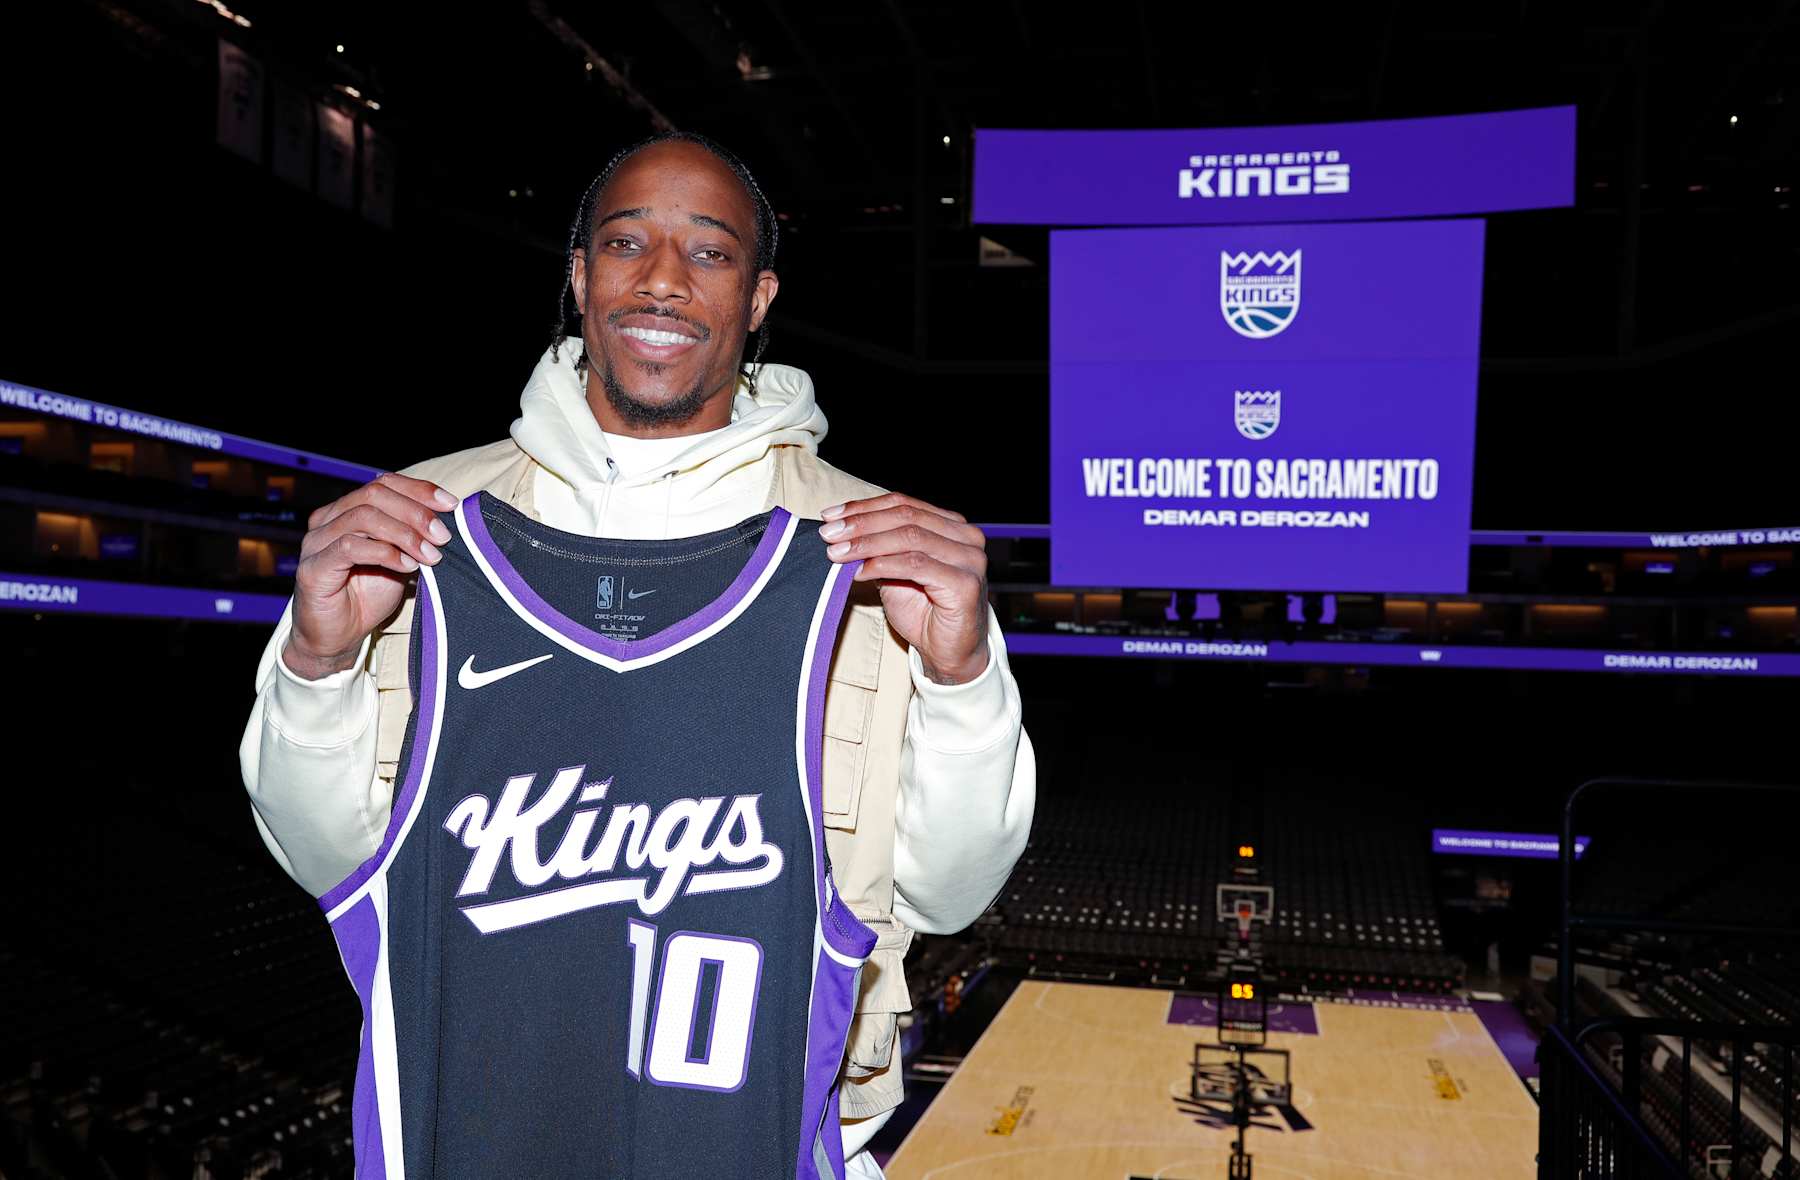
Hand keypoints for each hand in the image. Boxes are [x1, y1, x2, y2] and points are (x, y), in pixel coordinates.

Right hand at [283, 473, 457, 679]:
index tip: (451, 505)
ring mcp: (316, 542)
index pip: (383, 483)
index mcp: (346, 511)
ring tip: (430, 555)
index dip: (419, 490)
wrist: (338, 638)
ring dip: (405, 534)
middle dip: (416, 512)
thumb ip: (414, 539)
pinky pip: (350, 547)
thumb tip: (449, 521)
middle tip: (443, 535)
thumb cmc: (367, 597)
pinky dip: (385, 553)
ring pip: (363, 517)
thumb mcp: (400, 561)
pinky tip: (408, 567)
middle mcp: (327, 520)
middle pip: (374, 494)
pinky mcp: (313, 567)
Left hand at [819, 493, 989, 684]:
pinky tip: (859, 572)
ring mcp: (970, 559)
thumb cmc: (924, 612)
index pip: (903, 504)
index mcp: (952, 525)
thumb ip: (878, 549)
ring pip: (909, 538)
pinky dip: (882, 565)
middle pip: (905, 517)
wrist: (948, 653)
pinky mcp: (965, 584)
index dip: (864, 508)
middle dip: (861, 524)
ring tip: (837, 553)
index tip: (830, 516)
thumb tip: (839, 530)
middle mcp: (967, 536)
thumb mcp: (894, 572)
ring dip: (867, 544)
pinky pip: (916, 565)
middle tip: (828, 534)